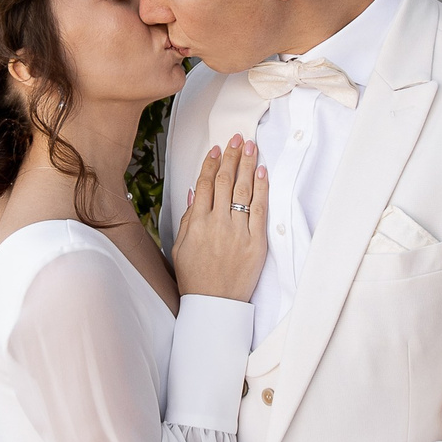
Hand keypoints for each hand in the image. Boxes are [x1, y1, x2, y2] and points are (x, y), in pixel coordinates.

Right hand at [171, 136, 267, 300]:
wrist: (215, 304)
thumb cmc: (195, 277)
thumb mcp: (180, 247)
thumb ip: (188, 218)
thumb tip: (195, 192)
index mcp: (196, 223)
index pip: (204, 184)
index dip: (211, 163)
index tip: (217, 148)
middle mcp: (217, 224)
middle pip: (224, 181)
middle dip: (231, 156)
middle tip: (238, 138)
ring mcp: (237, 232)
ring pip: (243, 190)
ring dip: (247, 164)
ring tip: (251, 146)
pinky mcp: (255, 242)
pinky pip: (260, 209)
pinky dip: (261, 188)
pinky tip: (261, 171)